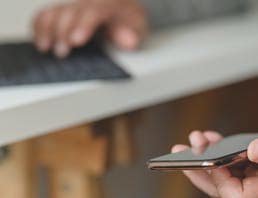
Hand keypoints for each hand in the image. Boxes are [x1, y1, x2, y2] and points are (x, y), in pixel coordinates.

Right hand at [32, 0, 147, 57]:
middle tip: (62, 52)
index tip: (76, 41)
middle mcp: (88, 2)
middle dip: (62, 32)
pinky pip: (46, 14)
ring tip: (46, 48)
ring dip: (47, 30)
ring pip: (54, 11)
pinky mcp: (63, 12)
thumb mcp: (139, 28)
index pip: (94, 11)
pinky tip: (41, 42)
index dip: (83, 26)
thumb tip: (129, 41)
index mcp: (109, 3)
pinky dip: (39, 26)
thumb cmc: (130, 22)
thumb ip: (133, 35)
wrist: (124, 10)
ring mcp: (74, 6)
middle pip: (70, 12)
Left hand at [172, 121, 257, 197]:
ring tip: (198, 139)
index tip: (211, 160)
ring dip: (210, 159)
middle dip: (201, 171)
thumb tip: (252, 150)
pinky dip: (224, 152)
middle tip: (184, 149)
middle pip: (225, 189)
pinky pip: (239, 164)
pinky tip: (216, 139)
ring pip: (229, 176)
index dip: (219, 183)